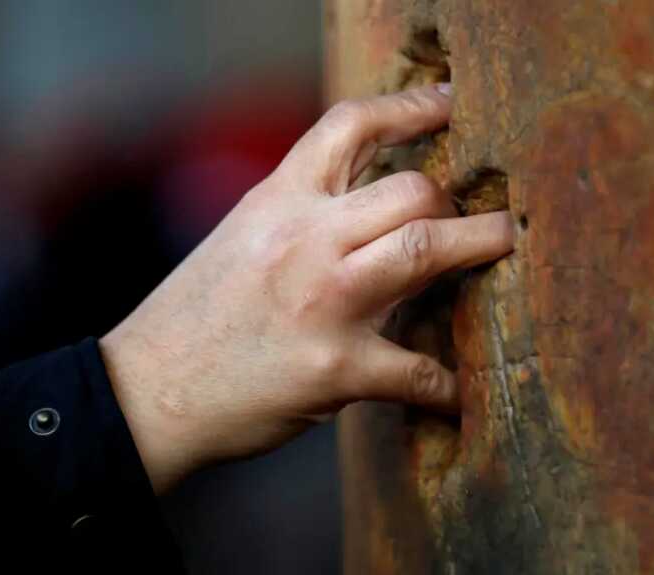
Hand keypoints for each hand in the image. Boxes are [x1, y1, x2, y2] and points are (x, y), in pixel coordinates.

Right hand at [99, 84, 514, 492]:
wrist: (147, 390)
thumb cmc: (196, 316)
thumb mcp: (242, 236)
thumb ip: (303, 212)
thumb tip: (369, 204)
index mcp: (278, 202)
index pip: (350, 126)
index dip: (411, 107)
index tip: (451, 105)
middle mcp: (303, 240)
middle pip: (410, 188)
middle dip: (460, 198)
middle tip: (483, 212)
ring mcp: (323, 302)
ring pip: (424, 248)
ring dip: (481, 245)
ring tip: (506, 246)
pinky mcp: (336, 368)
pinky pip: (417, 371)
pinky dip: (447, 384)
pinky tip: (461, 391)